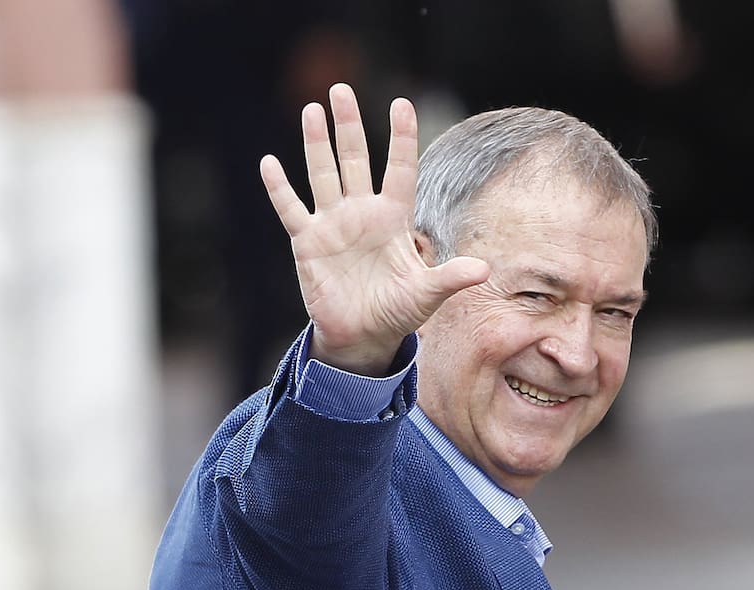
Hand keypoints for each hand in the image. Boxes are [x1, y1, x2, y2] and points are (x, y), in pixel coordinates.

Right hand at [260, 83, 489, 375]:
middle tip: (341, 89)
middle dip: (348, 126)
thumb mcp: (427, 294)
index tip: (401, 103)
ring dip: (316, 143)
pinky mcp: (307, 242)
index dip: (401, 138)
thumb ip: (451, 277)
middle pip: (355, 160)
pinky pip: (291, 209)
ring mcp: (333, 225)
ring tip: (311, 109)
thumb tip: (484, 269)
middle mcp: (362, 213)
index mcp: (393, 219)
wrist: (364, 336)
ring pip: (322, 174)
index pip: (399, 170)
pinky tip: (269, 162)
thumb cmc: (398, 311)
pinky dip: (279, 188)